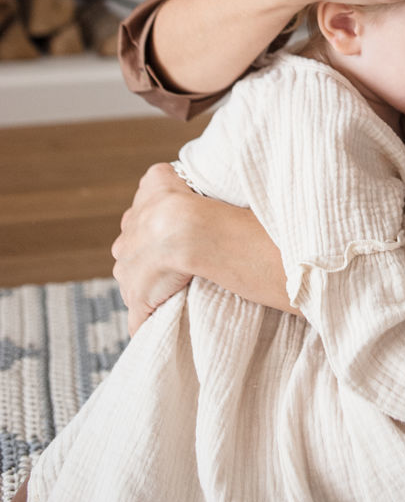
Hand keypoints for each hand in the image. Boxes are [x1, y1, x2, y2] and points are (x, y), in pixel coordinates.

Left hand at [111, 163, 194, 334]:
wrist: (182, 228)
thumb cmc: (179, 199)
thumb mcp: (161, 176)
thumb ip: (156, 180)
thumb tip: (161, 175)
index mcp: (131, 219)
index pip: (136, 228)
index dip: (152, 233)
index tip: (169, 237)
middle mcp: (124, 246)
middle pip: (132, 256)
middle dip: (146, 260)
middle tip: (174, 262)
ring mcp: (129, 276)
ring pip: (136, 284)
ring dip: (150, 288)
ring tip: (176, 288)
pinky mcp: (139, 302)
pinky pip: (141, 318)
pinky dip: (146, 322)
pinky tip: (157, 326)